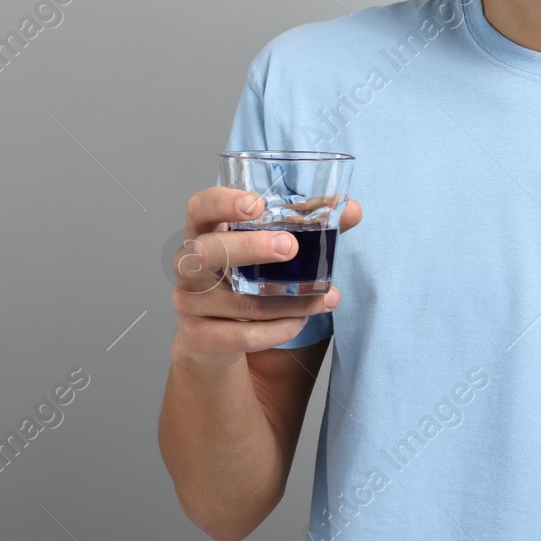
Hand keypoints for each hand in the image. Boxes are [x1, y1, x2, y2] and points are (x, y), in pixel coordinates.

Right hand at [168, 187, 362, 370]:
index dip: (222, 203)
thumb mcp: (272, 247)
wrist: (214, 337)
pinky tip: (298, 322)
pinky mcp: (197, 337)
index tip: (256, 204)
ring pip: (239, 302)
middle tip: (290, 247)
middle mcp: (188, 266)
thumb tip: (352, 209)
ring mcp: (187, 302)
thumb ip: (310, 225)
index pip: (199, 208)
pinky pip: (241, 335)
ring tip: (323, 298)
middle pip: (204, 252)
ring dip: (287, 301)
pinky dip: (277, 330)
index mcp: (204, 232)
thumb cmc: (246, 278)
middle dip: (248, 248)